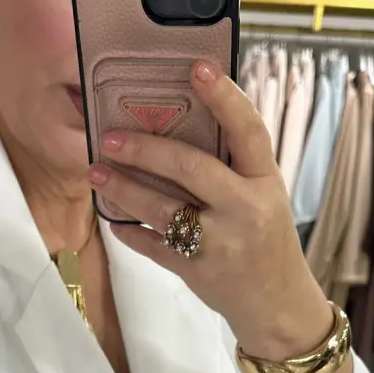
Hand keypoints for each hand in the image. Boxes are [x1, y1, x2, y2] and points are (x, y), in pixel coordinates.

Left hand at [88, 60, 332, 359]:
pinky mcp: (196, 272)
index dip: (224, 97)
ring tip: (97, 171)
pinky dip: (129, 231)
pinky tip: (114, 220)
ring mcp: (220, 243)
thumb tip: (183, 123)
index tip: (196, 68)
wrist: (276, 304)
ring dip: (124, 188)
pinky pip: (153, 246)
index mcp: (266, 181)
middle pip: (190, 168)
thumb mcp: (264, 197)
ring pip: (162, 208)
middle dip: (146, 150)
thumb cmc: (266, 240)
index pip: (248, 131)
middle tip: (111, 137)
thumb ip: (233, 167)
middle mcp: (245, 209)